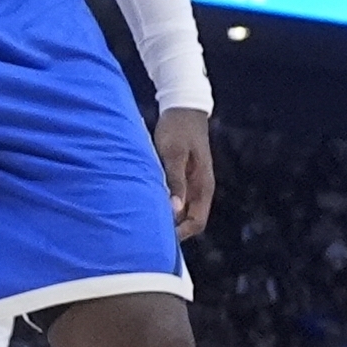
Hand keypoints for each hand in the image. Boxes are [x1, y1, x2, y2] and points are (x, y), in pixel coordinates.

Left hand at [156, 107, 215, 238]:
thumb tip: (174, 211)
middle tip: (146, 234)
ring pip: (182, 211)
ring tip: (143, 221)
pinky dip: (163, 206)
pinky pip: (175, 200)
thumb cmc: (178, 129)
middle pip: (190, 221)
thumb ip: (175, 182)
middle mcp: (200, 188)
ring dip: (166, 218)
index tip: (159, 239)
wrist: (183, 108)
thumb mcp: (174, 155)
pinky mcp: (182, 177)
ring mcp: (192, 184)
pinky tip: (146, 204)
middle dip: (172, 230)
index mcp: (203, 185)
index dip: (180, 234)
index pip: (197, 222)